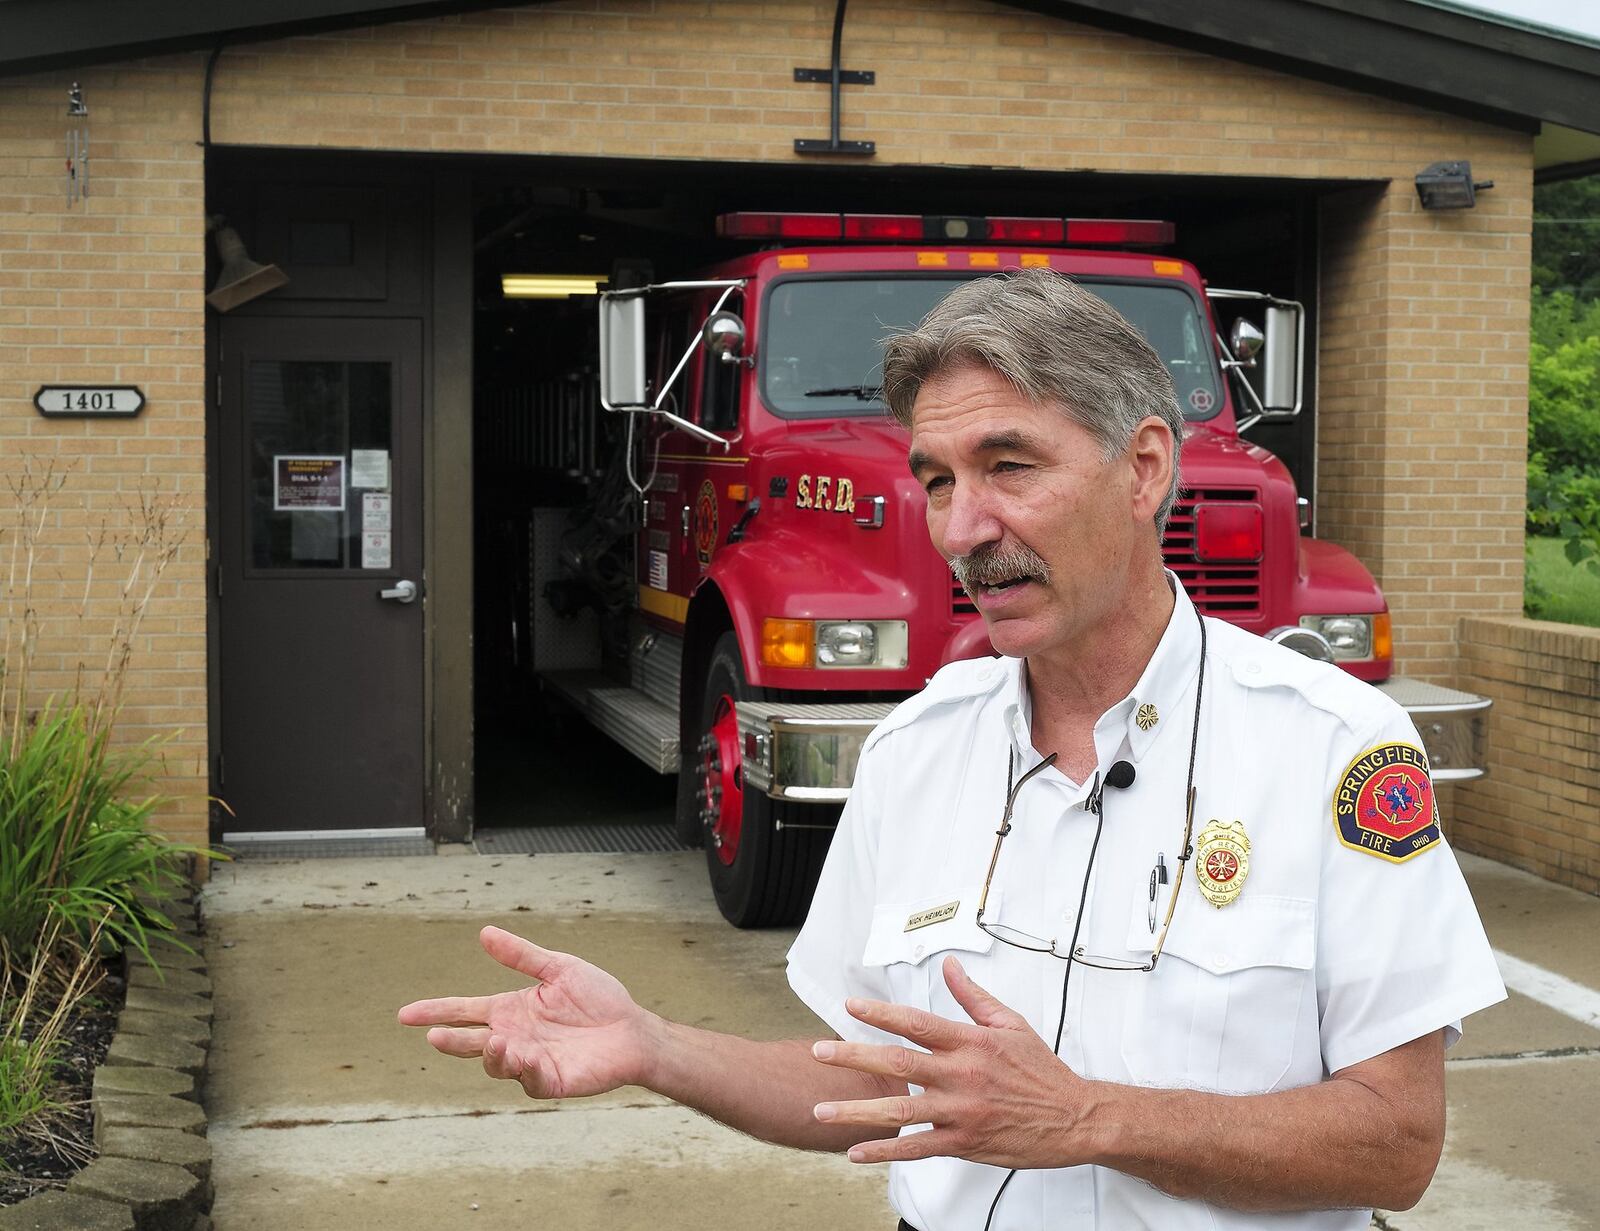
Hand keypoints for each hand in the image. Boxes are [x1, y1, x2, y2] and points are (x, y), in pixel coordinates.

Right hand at [397, 926, 654, 1099]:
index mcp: (511, 1010)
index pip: (464, 1012)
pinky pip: (527, 1079)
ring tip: (494, 1040)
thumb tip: (484, 933)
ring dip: (490, 1054)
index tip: (406, 1013)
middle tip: (434, 1036)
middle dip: (450, 1040)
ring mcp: (529, 1061)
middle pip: (471, 1041)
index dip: (436, 1012)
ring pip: (495, 1063)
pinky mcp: (549, 1080)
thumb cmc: (599, 999)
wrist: (632, 1029)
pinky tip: (524, 1054)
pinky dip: (521, 1068)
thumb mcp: (558, 968)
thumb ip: (521, 956)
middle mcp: (514, 1037)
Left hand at [809, 956, 1100, 1167]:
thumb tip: (949, 968)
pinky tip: (856, 1152)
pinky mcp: (965, 1142)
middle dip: (852, 1057)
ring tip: (822, 1110)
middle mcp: (961, 1075)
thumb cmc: (1042, 1071)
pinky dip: (885, 1152)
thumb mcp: (1011, 1024)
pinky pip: (918, 1149)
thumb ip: (973, 997)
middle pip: (897, 1063)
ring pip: (900, 1110)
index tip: (850, 1007)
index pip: (916, 1023)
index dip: (879, 1014)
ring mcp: (961, 1111)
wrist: (1075, 1118)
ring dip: (857, 1111)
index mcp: (971, 1043)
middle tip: (818, 1052)